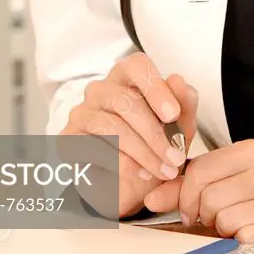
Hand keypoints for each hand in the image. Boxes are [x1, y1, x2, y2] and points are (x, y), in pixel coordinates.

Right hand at [61, 54, 197, 217]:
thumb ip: (184, 105)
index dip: (156, 88)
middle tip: (175, 158)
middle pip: (126, 102)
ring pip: (113, 127)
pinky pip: (95, 149)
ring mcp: (82, 113)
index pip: (137, 65)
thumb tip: (179, 81)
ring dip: (143, 153)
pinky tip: (137, 174)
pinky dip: (121, 164)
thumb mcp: (178, 130)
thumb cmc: (154, 150)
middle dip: (155, 134)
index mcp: (127, 78)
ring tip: (163, 171)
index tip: (173, 114)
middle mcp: (101, 90)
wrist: (129, 188)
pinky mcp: (70, 139)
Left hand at [145, 139, 253, 253]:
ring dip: (223, 230)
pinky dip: (240, 243)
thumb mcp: (225, 181)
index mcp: (252, 150)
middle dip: (205, 216)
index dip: (185, 196)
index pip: (199, 170)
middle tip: (215, 219)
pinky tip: (250, 236)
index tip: (189, 208)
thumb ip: (185, 186)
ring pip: (226, 219)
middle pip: (210, 197)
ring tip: (236, 226)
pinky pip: (245, 238)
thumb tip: (150, 198)